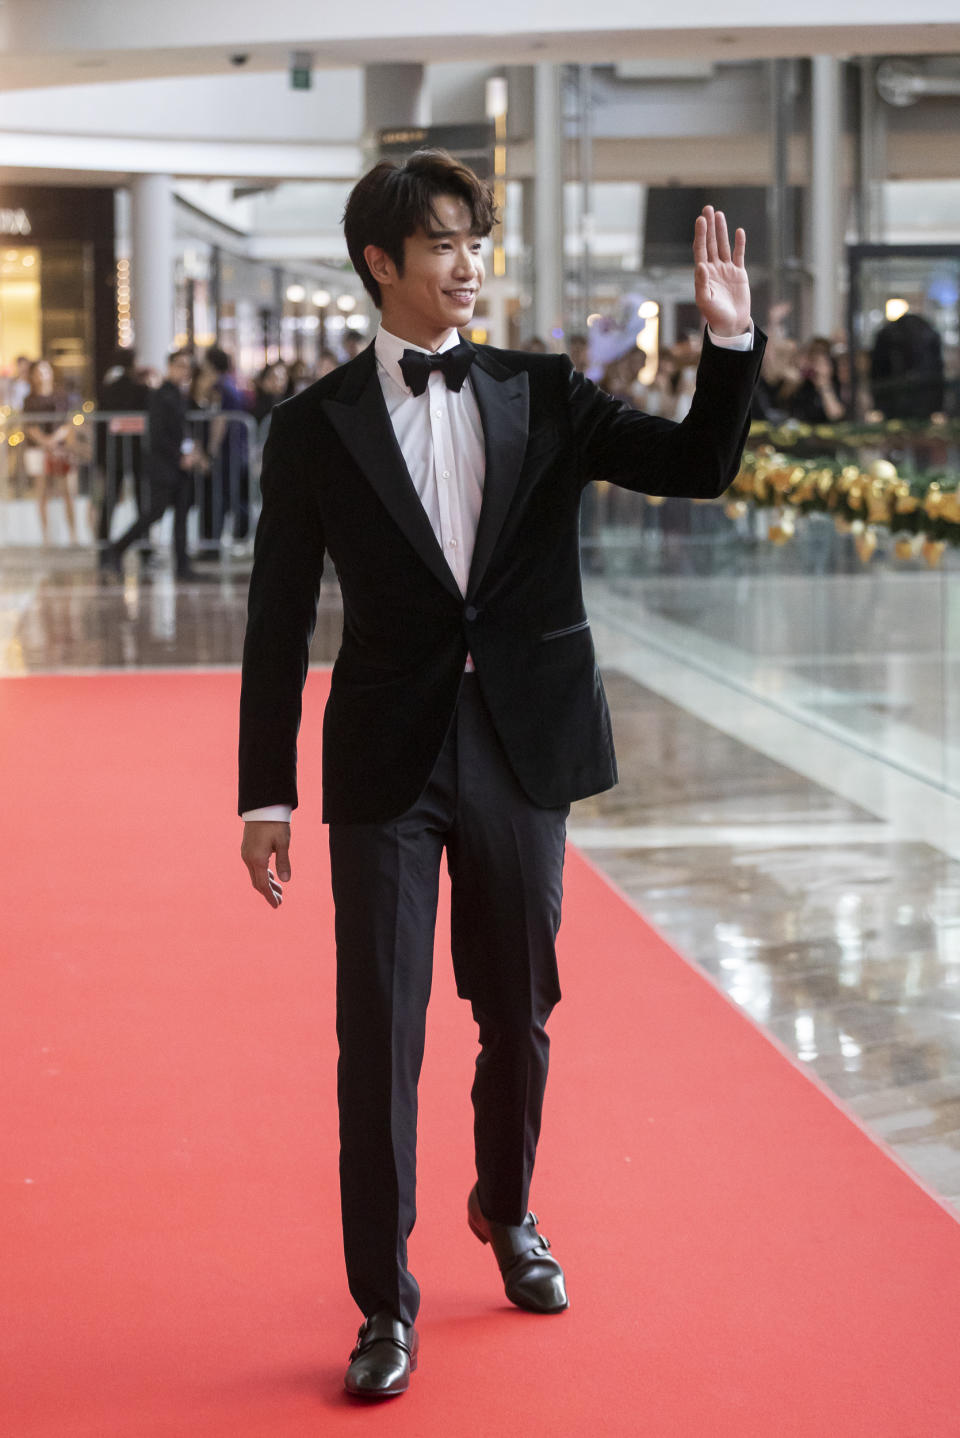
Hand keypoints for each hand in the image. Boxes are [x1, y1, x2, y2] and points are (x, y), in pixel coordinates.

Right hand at [241, 820, 290, 909]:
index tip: (276, 905)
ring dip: (267, 883)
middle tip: (280, 901)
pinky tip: (271, 876)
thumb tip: (285, 880)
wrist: (262, 807)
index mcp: (257, 859)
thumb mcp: (283, 842)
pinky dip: (263, 874)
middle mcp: (249, 858)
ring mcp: (246, 853)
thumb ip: (283, 862)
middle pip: (257, 882)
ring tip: (279, 890)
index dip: (270, 896)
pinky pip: (254, 867)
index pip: (263, 884)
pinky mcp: (247, 849)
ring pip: (255, 875)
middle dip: (268, 893)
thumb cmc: (275, 823)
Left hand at [693, 205, 750, 337]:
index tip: (700, 220)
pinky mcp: (739, 273)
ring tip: (719, 214)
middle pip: (711, 243)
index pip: (700, 249)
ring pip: (723, 246)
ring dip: (722, 230)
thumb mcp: (705, 301)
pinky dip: (739, 244)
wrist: (731, 324)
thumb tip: (700, 265)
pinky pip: (739, 255)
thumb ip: (701, 283)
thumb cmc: (715, 315)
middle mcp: (713, 269)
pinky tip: (738, 231)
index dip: (701, 235)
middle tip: (707, 208)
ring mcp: (726, 270)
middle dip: (710, 227)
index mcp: (703, 274)